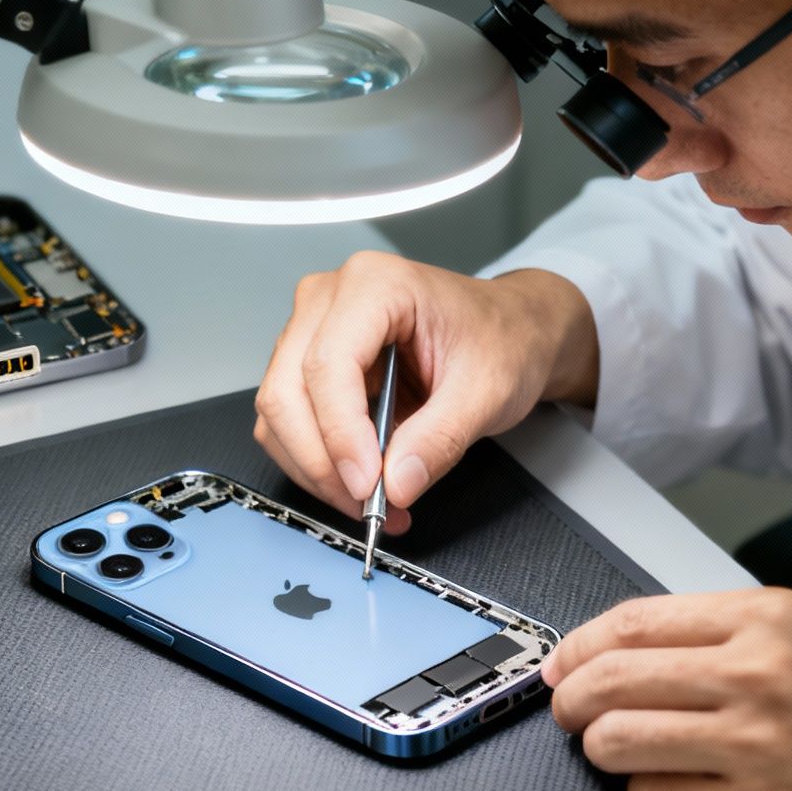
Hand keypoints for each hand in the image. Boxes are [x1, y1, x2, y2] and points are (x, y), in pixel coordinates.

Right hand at [254, 252, 597, 527]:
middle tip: (367, 505)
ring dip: (316, 468)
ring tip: (372, 501)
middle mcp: (330, 298)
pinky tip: (360, 483)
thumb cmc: (501, 339)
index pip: (328, 365)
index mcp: (375, 284)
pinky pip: (291, 422)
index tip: (367, 485)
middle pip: (288, 391)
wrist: (511, 330)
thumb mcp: (486, 392)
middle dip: (322, 461)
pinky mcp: (309, 362)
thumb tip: (395, 485)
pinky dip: (318, 461)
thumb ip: (439, 439)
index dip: (341, 434)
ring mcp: (313, 328)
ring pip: (280, 413)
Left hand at [544, 588, 791, 790]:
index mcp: (770, 619)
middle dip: (573, 702)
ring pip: (617, 741)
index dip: (580, 646)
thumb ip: (732, 637)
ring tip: (623, 756)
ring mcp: (753, 743)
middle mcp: (757, 672)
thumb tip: (633, 652)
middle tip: (572, 715)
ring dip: (605, 753)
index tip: (562, 664)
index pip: (634, 621)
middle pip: (611, 678)